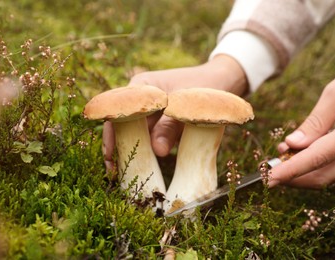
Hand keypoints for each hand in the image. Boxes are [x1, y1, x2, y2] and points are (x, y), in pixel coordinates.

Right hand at [103, 55, 248, 167]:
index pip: (116, 111)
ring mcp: (151, 109)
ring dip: (131, 152)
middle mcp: (142, 97)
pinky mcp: (162, 121)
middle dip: (117, 149)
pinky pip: (150, 136)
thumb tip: (156, 152)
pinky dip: (147, 150)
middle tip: (114, 173)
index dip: (110, 136)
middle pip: (122, 124)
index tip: (109, 158)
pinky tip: (142, 166)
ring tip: (124, 174)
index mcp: (143, 85)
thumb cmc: (206, 84)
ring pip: (135, 133)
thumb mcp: (187, 105)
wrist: (224, 80)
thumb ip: (170, 127)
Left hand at [269, 61, 334, 188]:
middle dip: (292, 176)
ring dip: (302, 170)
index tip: (269, 179)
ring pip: (329, 173)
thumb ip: (316, 122)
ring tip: (282, 153)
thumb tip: (292, 145)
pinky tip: (300, 150)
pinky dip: (314, 163)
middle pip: (322, 175)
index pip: (316, 159)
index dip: (290, 171)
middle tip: (269, 168)